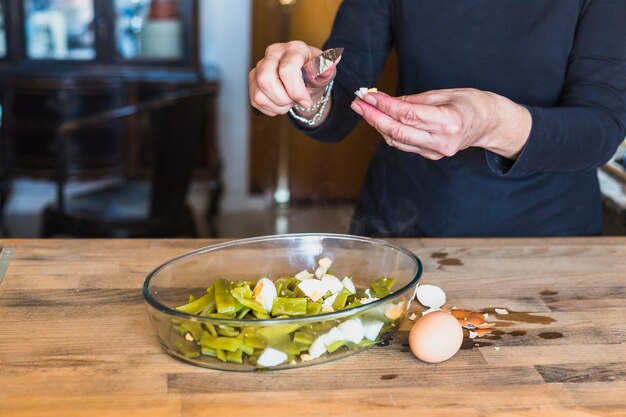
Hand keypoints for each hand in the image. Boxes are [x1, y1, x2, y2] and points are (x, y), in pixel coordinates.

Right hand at [249, 41, 336, 116]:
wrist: (305, 79)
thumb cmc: (315, 73)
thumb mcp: (326, 72)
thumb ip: (328, 67)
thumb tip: (334, 60)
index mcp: (293, 49)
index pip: (287, 70)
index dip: (296, 91)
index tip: (306, 101)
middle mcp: (273, 53)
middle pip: (266, 81)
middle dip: (283, 99)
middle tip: (295, 101)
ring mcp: (260, 66)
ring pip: (259, 95)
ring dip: (278, 106)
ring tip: (289, 101)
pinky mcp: (253, 80)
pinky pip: (255, 101)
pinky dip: (270, 109)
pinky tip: (281, 103)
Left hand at [351, 88, 530, 159]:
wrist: (490, 124)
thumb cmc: (471, 103)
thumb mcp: (445, 93)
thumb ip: (414, 99)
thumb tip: (386, 100)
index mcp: (449, 122)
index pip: (408, 115)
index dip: (384, 106)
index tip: (368, 96)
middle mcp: (442, 141)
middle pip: (398, 132)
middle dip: (373, 117)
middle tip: (358, 103)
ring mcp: (436, 151)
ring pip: (397, 141)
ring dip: (378, 125)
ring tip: (364, 108)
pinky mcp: (432, 155)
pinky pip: (404, 145)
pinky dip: (390, 132)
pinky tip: (380, 119)